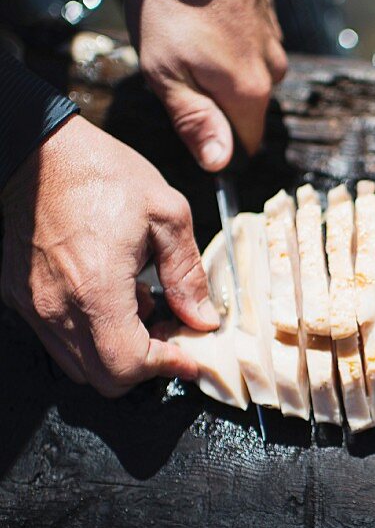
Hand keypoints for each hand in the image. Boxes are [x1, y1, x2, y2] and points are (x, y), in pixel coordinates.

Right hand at [1, 116, 220, 396]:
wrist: (34, 149)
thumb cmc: (99, 173)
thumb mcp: (166, 214)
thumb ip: (187, 274)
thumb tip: (203, 318)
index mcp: (96, 289)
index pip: (128, 366)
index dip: (165, 368)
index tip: (189, 357)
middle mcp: (56, 307)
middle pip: (104, 378)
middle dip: (144, 364)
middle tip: (171, 334)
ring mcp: (32, 305)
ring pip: (78, 364)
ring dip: (117, 350)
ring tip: (142, 308)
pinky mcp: (18, 296)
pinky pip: (57, 337)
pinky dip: (91, 333)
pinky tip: (111, 296)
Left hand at [124, 0, 287, 170]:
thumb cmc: (172, 7)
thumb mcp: (165, 72)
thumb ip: (195, 121)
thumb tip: (219, 166)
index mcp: (249, 94)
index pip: (247, 145)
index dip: (220, 144)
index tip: (192, 122)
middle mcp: (272, 74)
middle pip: (248, 111)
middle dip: (218, 104)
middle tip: (181, 74)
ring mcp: (275, 46)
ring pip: (251, 79)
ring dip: (226, 73)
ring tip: (192, 44)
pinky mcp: (271, 22)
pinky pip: (254, 50)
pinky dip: (234, 47)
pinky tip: (208, 25)